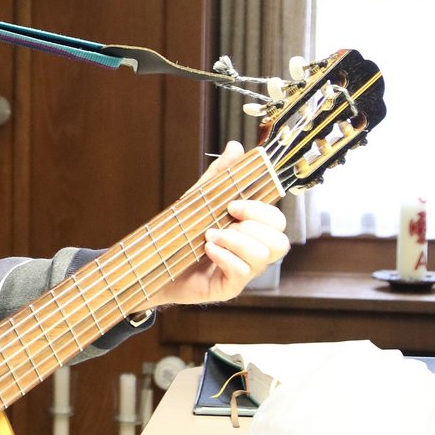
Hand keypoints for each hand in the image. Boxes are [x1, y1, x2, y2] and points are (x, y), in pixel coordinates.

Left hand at [145, 141, 290, 308]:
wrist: (154, 263)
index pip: (278, 221)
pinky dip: (225, 257)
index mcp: (251, 231)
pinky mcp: (228, 288)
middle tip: (224, 220)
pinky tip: (207, 249)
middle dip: (253, 226)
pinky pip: (242, 273)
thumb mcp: (200, 200)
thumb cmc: (182, 233)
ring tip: (209, 235)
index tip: (233, 204)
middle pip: (280, 242)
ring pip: (263, 257)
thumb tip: (236, 146)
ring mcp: (243, 272)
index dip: (261, 211)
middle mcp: (253, 253)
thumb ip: (220, 177)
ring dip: (236, 241)